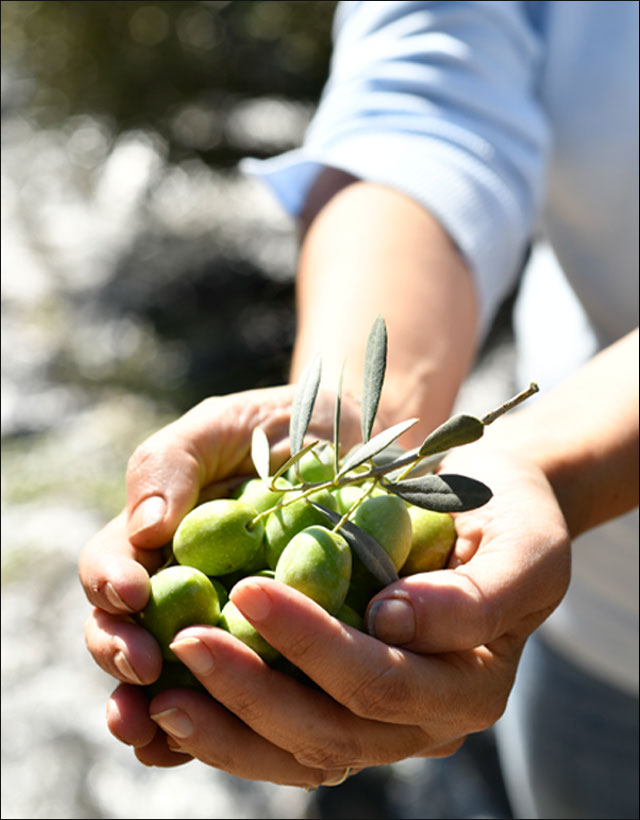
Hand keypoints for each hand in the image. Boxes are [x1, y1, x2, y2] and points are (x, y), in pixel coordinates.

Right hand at [79, 385, 361, 773]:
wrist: (361, 445)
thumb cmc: (282, 427)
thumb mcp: (225, 427)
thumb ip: (174, 462)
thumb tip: (145, 528)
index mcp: (158, 540)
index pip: (111, 570)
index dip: (110, 585)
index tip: (131, 594)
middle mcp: (182, 590)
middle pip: (129, 635)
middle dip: (122, 656)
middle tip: (144, 668)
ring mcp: (228, 626)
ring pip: (177, 679)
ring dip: (158, 709)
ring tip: (158, 727)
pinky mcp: (281, 652)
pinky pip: (245, 695)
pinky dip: (222, 724)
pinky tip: (216, 741)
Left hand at [82, 411, 569, 784]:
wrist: (495, 512)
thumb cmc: (512, 516)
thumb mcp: (521, 545)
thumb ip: (475, 595)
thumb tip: (390, 619)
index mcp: (470, 685)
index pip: (380, 677)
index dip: (312, 644)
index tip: (248, 591)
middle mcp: (426, 720)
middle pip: (331, 728)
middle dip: (252, 689)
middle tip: (185, 641)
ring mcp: (385, 726)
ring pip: (300, 750)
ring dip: (228, 727)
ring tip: (160, 697)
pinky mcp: (348, 711)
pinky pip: (286, 740)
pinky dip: (231, 731)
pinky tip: (177, 706)